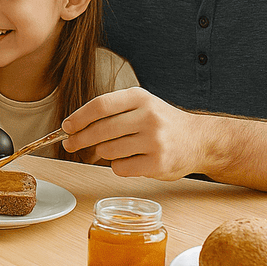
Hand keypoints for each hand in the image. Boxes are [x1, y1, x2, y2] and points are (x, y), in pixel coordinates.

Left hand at [60, 87, 203, 180]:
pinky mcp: (157, 163)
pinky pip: (120, 168)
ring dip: (102, 153)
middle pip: (100, 130)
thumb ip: (111, 112)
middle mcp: (148, 116)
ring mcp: (154, 140)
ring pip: (107, 150)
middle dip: (79, 139)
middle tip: (70, 144)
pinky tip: (129, 160)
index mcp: (140, 98)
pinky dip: (117, 166)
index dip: (78, 117)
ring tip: (113, 149)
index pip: (100, 105)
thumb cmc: (162, 123)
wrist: (199, 141)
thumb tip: (73, 128)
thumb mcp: (141, 106)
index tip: (66, 127)